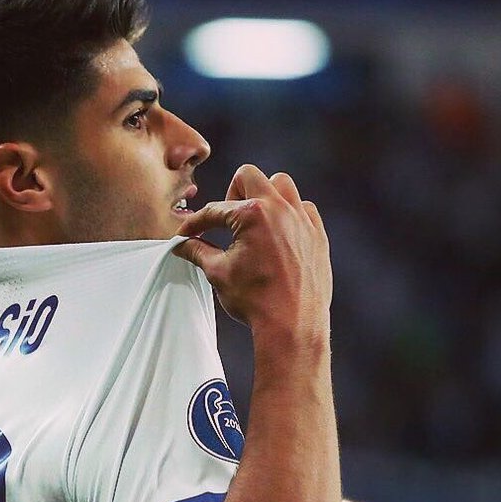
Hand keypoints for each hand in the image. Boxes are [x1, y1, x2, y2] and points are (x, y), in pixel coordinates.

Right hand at [174, 165, 331, 339]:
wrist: (292, 325)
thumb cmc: (256, 301)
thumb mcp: (219, 273)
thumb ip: (198, 252)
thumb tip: (183, 245)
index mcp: (252, 213)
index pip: (215, 209)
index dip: (196, 223)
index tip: (188, 234)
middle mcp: (280, 208)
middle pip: (249, 176)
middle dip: (232, 193)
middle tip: (227, 220)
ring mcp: (302, 219)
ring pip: (281, 184)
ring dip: (264, 196)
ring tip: (255, 221)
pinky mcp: (317, 234)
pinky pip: (303, 208)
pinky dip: (289, 214)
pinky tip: (278, 235)